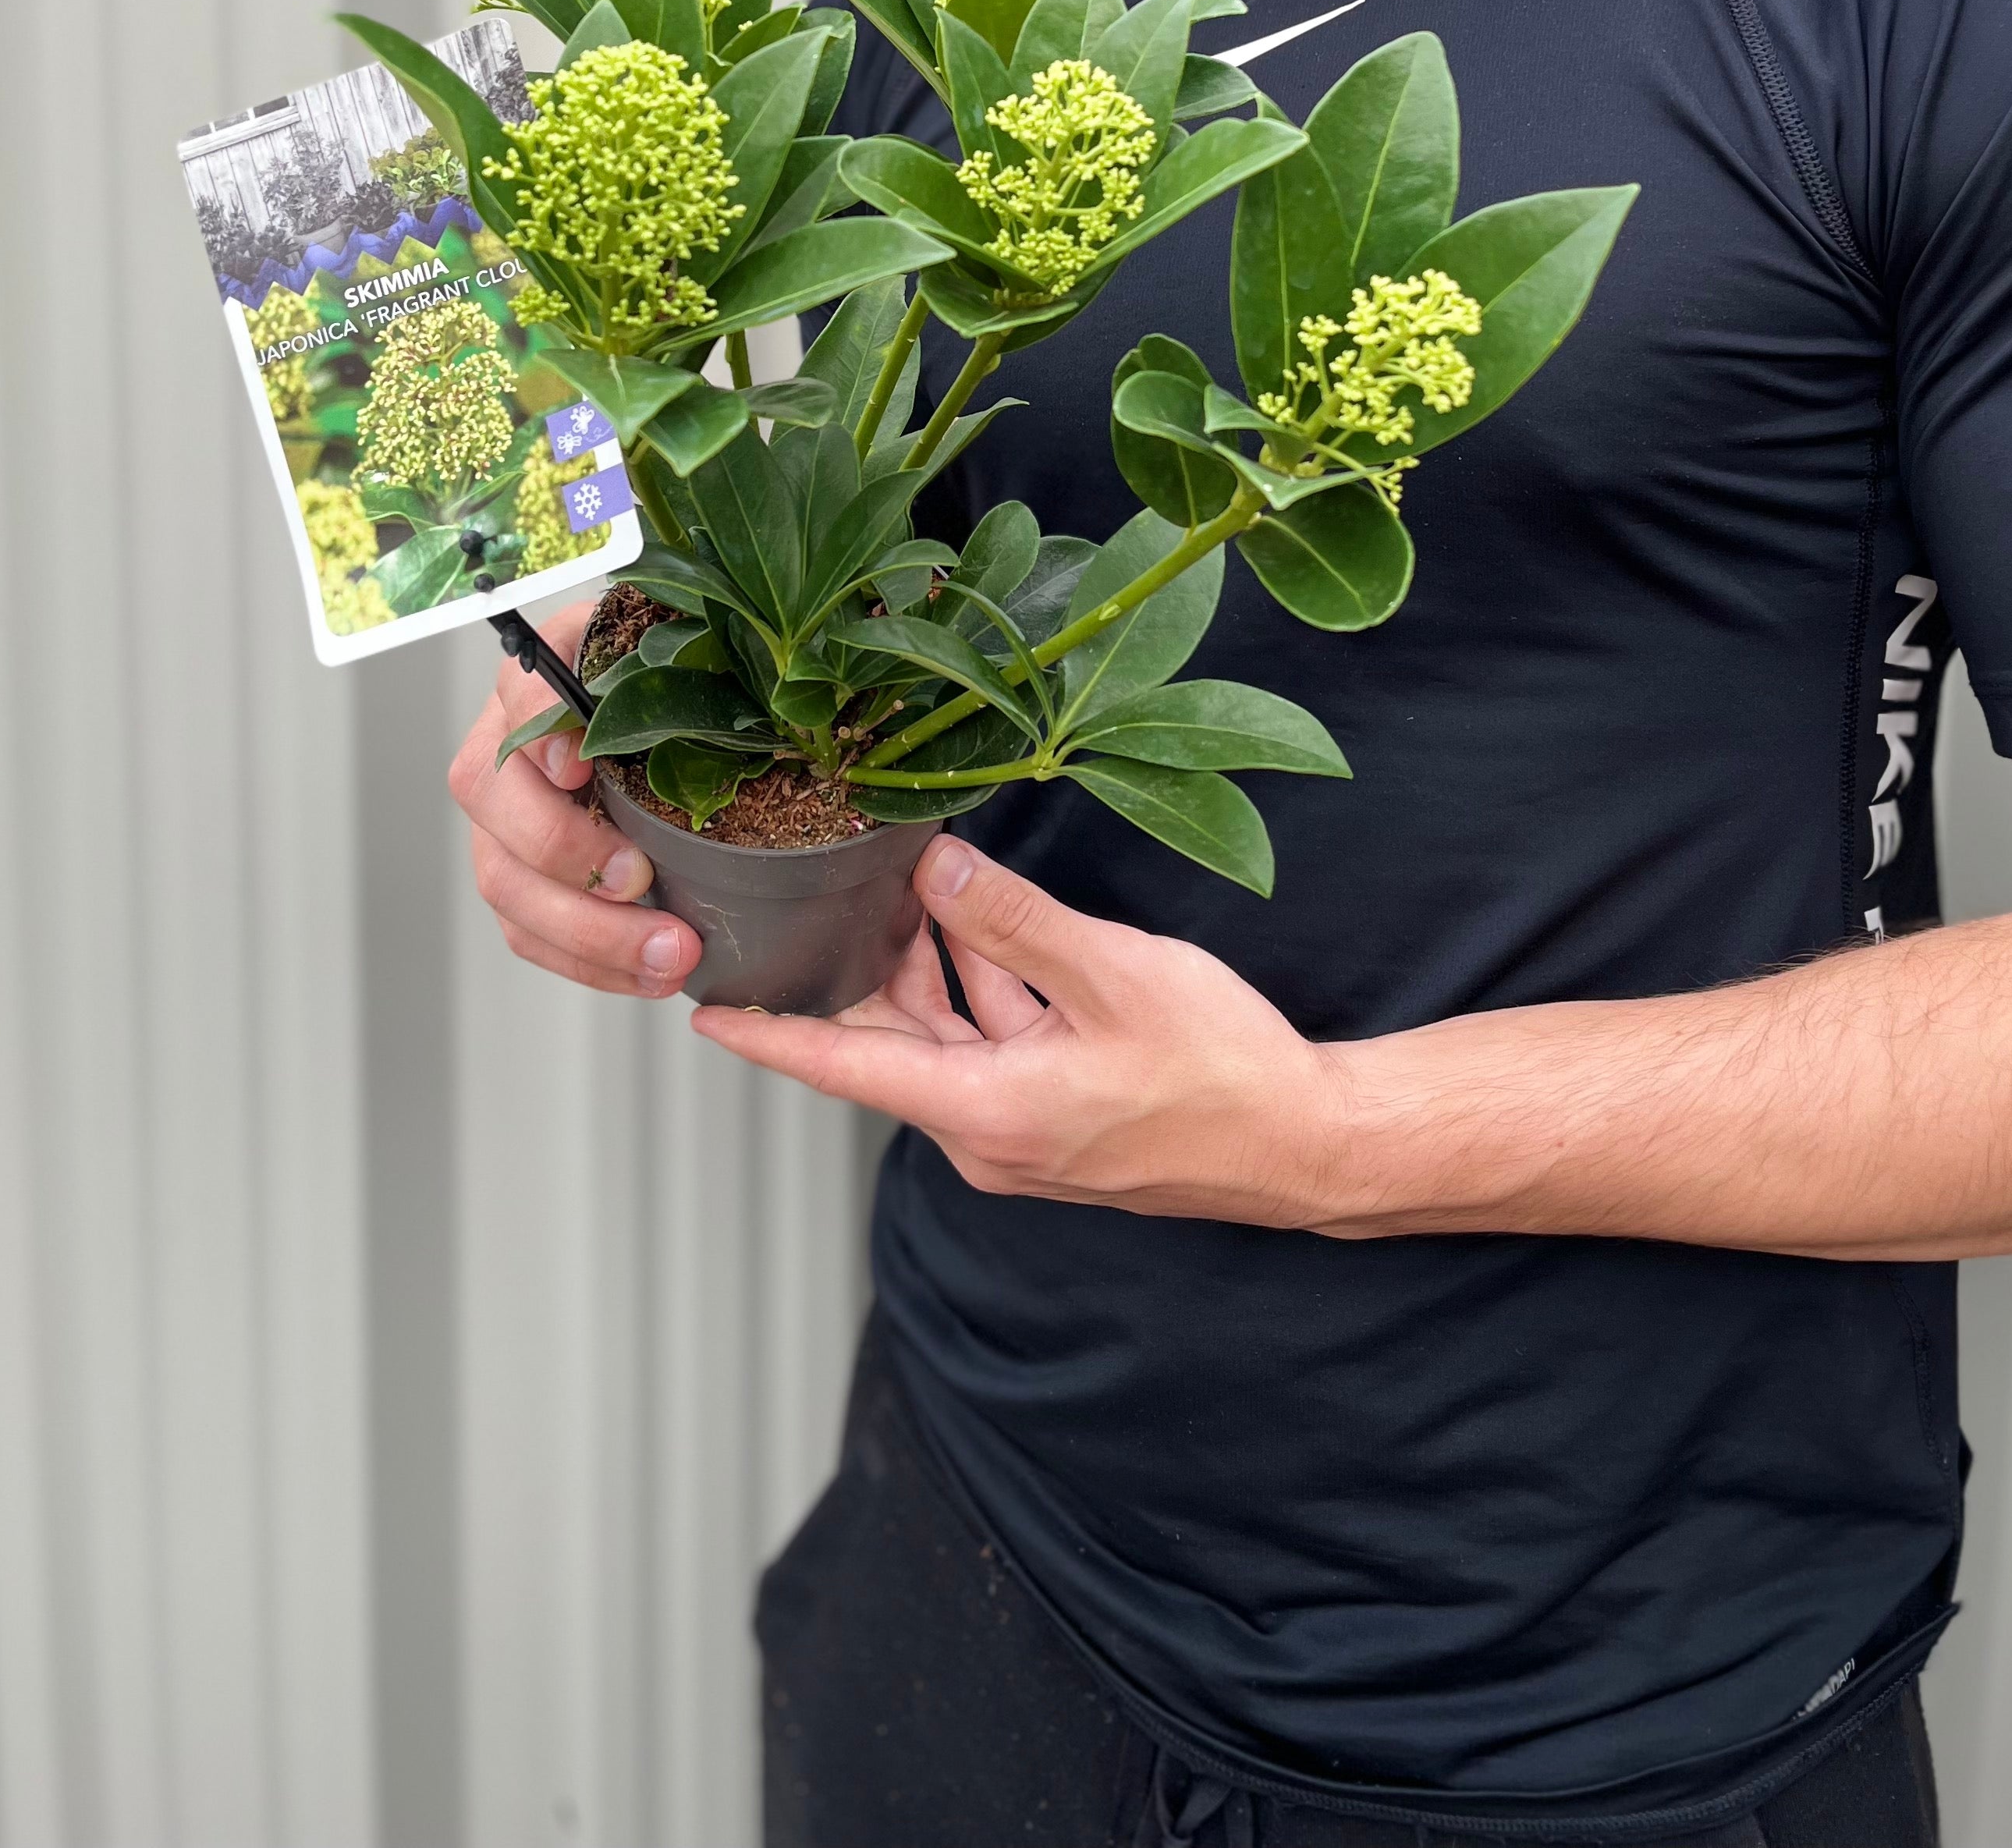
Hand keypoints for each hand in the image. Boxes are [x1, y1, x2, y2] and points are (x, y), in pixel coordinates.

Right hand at [447, 599, 702, 998]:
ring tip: (669, 954)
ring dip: (587, 930)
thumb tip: (740, 697)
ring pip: (506, 882)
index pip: (519, 688)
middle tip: (639, 879)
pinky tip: (650, 976)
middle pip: (490, 797)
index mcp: (547, 677)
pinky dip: (591, 964)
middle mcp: (506, 745)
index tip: (579, 765)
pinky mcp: (520, 880)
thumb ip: (691, 663)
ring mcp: (503, 820)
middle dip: (565, 851)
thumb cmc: (684, 691)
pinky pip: (531, 933)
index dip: (538, 727)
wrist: (673, 733)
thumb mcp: (689, 657)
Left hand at [692, 838, 1341, 1225]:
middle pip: (889, 1044)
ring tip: (898, 882)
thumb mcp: (1112, 974)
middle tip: (813, 892)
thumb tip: (934, 869)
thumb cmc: (1220, 1073)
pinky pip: (994, 1043)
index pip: (842, 1069)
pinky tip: (982, 918)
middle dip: (854, 967)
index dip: (768, 1034)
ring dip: (925, 966)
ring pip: (944, 1037)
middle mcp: (987, 1133)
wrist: (1306, 1142)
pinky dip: (981, 985)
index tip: (704, 1010)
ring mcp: (1024, 1128)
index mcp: (982, 1111)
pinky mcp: (1060, 1114)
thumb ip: (1015, 920)